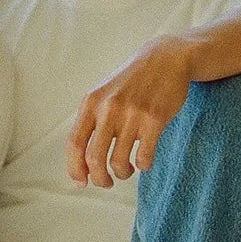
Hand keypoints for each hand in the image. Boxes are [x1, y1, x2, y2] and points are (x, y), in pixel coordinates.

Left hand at [67, 38, 192, 187]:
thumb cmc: (132, 82)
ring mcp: (132, 114)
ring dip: (122, 174)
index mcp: (91, 103)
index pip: (75, 143)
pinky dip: (143, 166)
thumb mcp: (104, 94)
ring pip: (119, 162)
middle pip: (94, 159)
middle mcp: (108, 109)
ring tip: (126, 170)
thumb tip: (82, 161)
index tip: (81, 182)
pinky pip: (144, 157)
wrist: (165, 59)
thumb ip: (92, 121)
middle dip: (99, 179)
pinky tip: (144, 160)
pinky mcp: (155, 120)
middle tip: (106, 182)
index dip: (75, 168)